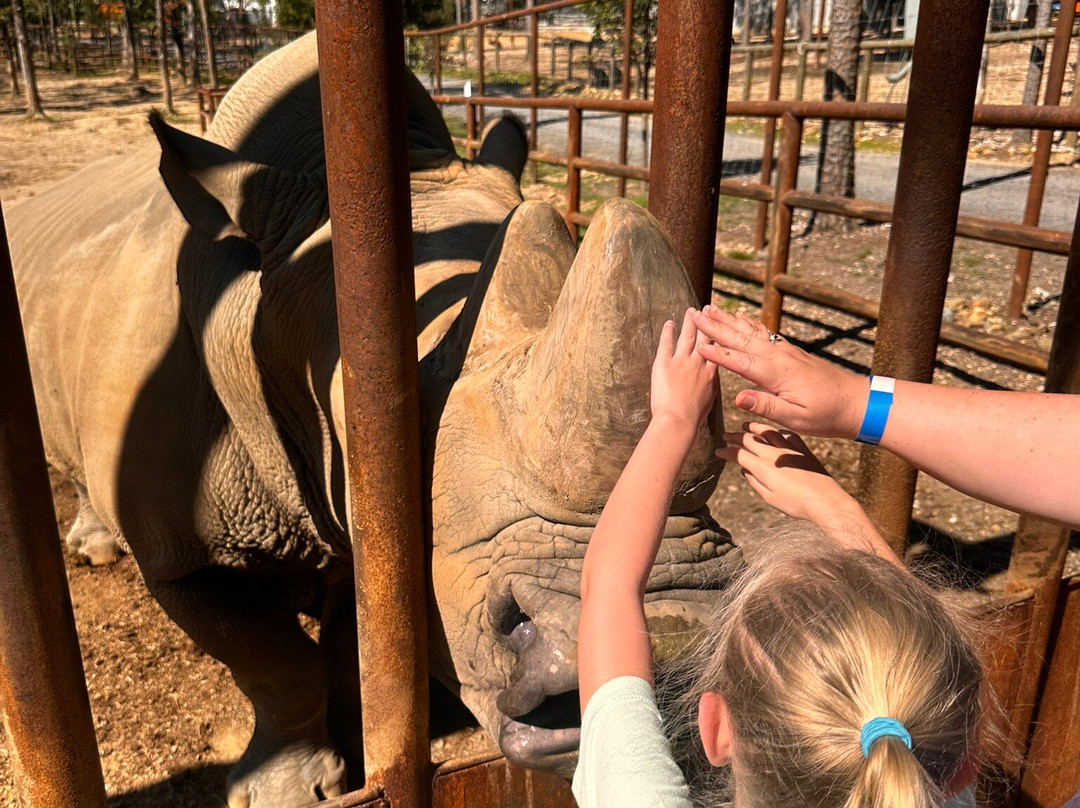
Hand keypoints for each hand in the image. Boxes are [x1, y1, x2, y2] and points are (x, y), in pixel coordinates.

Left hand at [650, 308, 717, 433]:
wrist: (678, 420)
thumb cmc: (692, 417)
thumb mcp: (708, 402)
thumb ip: (709, 387)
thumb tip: (709, 382)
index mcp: (710, 374)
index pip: (717, 349)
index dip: (718, 336)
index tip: (719, 326)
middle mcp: (698, 363)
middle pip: (704, 338)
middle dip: (706, 323)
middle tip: (707, 310)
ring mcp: (681, 361)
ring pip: (687, 336)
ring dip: (689, 322)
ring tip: (691, 311)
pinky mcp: (664, 363)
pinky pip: (666, 343)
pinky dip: (667, 331)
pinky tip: (669, 323)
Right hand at [693, 306, 866, 438]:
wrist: (855, 402)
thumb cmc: (826, 415)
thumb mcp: (795, 418)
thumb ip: (766, 406)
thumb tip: (738, 398)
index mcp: (777, 374)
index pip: (740, 361)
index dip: (717, 354)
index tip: (697, 344)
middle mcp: (779, 357)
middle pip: (742, 339)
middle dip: (717, 327)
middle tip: (696, 314)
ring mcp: (785, 352)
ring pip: (751, 332)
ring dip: (730, 320)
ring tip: (711, 308)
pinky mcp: (790, 352)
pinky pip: (763, 333)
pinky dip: (748, 323)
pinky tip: (740, 318)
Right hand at [717, 422, 850, 523]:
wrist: (825, 501)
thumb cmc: (796, 504)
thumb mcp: (770, 497)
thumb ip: (754, 482)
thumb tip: (744, 470)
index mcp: (762, 467)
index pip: (738, 454)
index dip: (725, 452)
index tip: (718, 451)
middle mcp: (773, 454)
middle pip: (749, 438)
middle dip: (734, 436)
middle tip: (726, 436)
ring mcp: (789, 449)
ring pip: (767, 431)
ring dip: (754, 427)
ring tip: (747, 426)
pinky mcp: (802, 449)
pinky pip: (787, 434)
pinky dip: (778, 431)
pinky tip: (775, 431)